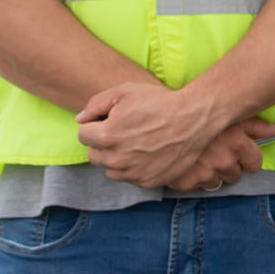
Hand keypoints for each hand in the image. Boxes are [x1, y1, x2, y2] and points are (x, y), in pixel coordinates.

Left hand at [77, 81, 224, 187]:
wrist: (194, 118)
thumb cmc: (159, 101)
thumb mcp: (125, 92)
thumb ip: (95, 105)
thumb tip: (79, 120)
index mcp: (107, 136)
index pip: (83, 136)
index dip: (95, 125)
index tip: (111, 120)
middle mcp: (117, 159)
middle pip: (93, 155)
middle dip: (103, 143)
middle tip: (124, 130)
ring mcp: (133, 173)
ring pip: (109, 169)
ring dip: (116, 158)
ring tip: (136, 142)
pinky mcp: (147, 182)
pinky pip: (129, 178)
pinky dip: (133, 168)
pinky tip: (147, 152)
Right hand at [166, 119, 274, 190]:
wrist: (164, 118)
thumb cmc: (201, 112)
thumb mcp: (231, 115)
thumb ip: (257, 126)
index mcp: (236, 144)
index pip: (255, 164)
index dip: (248, 158)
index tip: (239, 152)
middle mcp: (223, 162)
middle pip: (236, 176)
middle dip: (229, 166)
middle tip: (216, 152)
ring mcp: (204, 174)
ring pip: (216, 183)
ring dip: (212, 173)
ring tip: (201, 157)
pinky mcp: (184, 182)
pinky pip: (197, 187)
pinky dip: (193, 178)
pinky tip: (189, 163)